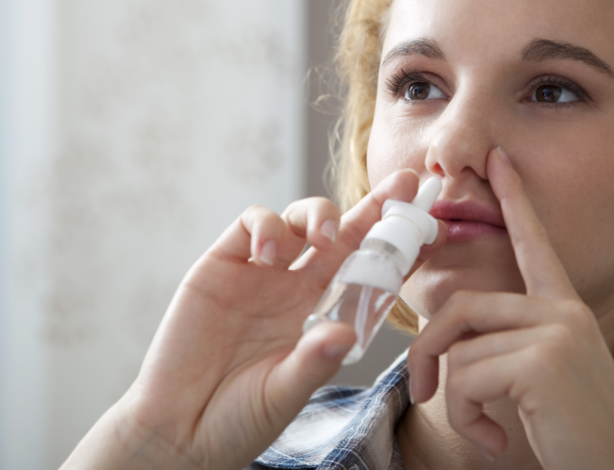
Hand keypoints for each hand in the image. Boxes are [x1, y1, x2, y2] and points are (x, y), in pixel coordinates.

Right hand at [61, 169, 444, 469]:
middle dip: (376, 206)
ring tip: (325, 236)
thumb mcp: (284, 394)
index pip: (371, 271)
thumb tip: (345, 334)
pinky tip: (270, 249)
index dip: (399, 247)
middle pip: (345, 234)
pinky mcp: (222, 265)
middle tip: (407, 184)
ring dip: (321, 215)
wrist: (179, 428)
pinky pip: (251, 225)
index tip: (434, 228)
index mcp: (325, 316)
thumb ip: (313, 364)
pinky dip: (267, 225)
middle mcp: (299, 287)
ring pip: (302, 219)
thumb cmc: (240, 418)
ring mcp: (261, 273)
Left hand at [407, 148, 613, 468]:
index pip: (534, 244)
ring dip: (457, 400)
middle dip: (427, 352)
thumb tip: (450, 341)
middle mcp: (564, 312)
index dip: (515, 200)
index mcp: (565, 311)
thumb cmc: (573, 436)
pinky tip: (497, 440)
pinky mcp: (545, 360)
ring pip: (460, 349)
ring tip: (487, 429)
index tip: (498, 161)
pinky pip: (466, 378)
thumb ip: (508, 345)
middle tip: (419, 392)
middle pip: (463, 307)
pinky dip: (466, 418)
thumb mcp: (541, 379)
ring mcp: (557, 332)